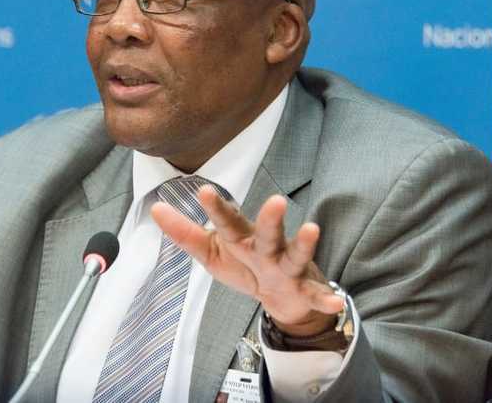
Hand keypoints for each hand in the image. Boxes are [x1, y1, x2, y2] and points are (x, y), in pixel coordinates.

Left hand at [151, 185, 344, 336]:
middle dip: (271, 219)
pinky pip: (316, 295)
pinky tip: (337, 301)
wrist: (283, 296)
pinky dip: (327, 298)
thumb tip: (155, 207)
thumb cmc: (245, 266)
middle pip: (268, 233)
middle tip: (275, 201)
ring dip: (305, 244)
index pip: (229, 223)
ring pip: (296, 256)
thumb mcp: (212, 252)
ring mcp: (289, 268)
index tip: (202, 191)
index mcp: (244, 240)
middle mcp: (268, 249)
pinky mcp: (305, 289)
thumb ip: (185, 233)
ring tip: (312, 229)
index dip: (217, 209)